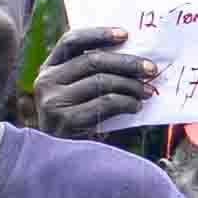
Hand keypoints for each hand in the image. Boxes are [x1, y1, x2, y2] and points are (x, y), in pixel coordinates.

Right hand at [24, 24, 164, 142]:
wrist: (61, 163)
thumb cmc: (78, 122)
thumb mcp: (78, 93)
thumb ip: (93, 74)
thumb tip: (135, 57)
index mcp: (48, 68)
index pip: (71, 41)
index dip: (99, 34)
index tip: (126, 34)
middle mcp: (45, 82)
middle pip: (92, 61)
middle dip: (127, 63)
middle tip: (151, 69)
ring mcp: (53, 101)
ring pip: (101, 81)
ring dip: (131, 85)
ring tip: (147, 91)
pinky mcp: (65, 120)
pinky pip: (105, 103)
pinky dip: (126, 103)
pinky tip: (136, 107)